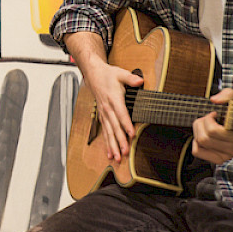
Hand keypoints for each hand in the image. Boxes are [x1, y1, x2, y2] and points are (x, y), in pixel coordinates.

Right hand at [66, 32, 142, 162]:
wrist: (93, 74)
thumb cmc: (108, 75)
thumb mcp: (120, 73)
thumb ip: (131, 78)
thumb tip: (139, 81)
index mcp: (113, 98)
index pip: (121, 113)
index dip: (126, 124)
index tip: (131, 134)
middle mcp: (107, 108)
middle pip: (114, 127)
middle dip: (119, 140)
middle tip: (125, 152)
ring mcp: (104, 114)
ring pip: (108, 132)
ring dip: (113, 146)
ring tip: (117, 157)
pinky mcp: (102, 117)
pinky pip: (104, 132)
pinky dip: (107, 144)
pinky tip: (110, 154)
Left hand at [193, 88, 232, 163]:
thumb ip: (228, 95)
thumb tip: (214, 100)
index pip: (213, 131)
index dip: (208, 119)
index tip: (214, 113)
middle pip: (204, 138)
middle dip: (201, 123)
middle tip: (208, 118)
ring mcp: (228, 156)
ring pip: (201, 143)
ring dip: (198, 130)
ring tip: (206, 125)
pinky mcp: (221, 159)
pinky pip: (198, 152)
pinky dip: (196, 143)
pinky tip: (204, 136)